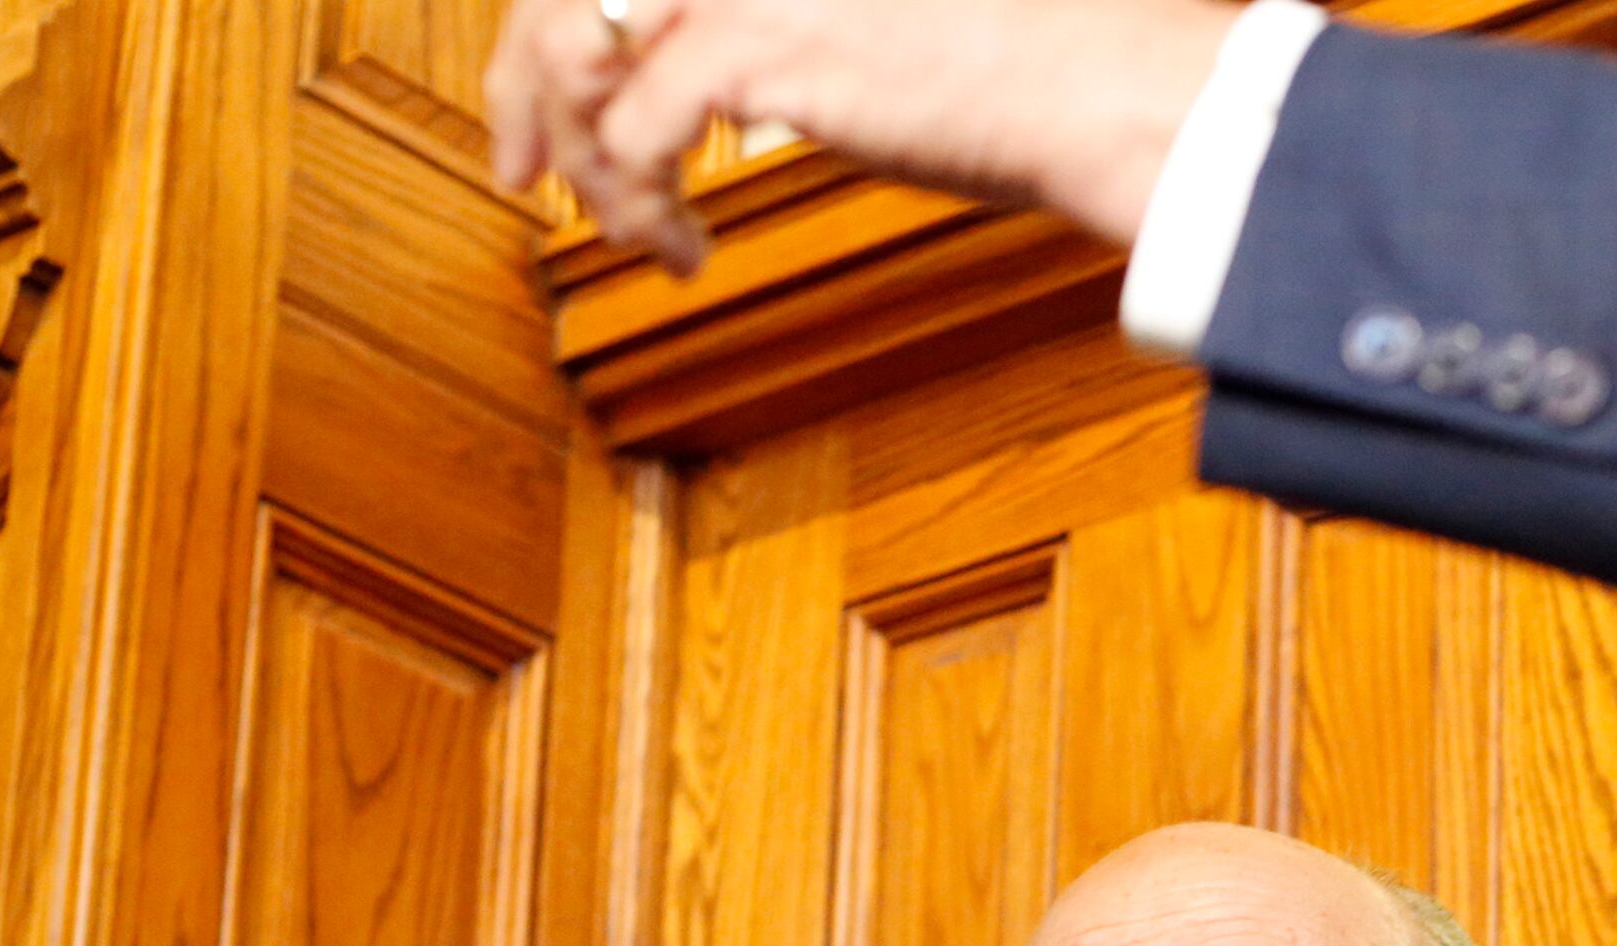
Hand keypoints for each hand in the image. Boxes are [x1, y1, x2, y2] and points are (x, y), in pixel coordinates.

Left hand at [483, 0, 1238, 275]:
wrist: (1095, 86)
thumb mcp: (865, 17)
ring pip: (576, 60)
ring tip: (634, 228)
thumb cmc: (1018, 63)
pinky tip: (685, 251)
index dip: (542, 30)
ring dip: (585, 163)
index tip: (539, 105)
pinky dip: (639, 208)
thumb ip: (773, 27)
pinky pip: (632, 138)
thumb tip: (694, 73)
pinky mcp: (758, 46)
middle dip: (521, 92)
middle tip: (522, 175)